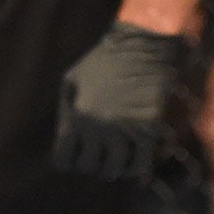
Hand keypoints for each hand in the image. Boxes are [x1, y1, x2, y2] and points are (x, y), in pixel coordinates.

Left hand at [52, 21, 185, 182]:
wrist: (143, 44)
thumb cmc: (103, 61)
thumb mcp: (71, 81)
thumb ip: (66, 111)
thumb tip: (65, 138)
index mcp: (76, 118)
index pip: (63, 159)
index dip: (69, 161)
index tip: (76, 157)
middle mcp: (98, 128)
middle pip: (89, 167)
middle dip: (92, 164)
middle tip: (99, 156)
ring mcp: (124, 130)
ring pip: (115, 169)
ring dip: (115, 168)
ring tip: (117, 160)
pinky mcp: (150, 128)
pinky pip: (141, 163)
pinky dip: (137, 168)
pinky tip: (137, 163)